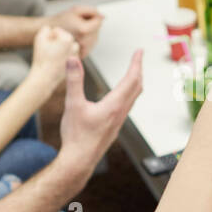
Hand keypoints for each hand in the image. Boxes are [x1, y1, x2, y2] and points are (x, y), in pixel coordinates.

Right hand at [28, 24, 77, 88]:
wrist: (45, 78)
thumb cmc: (42, 58)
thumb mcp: (39, 38)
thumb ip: (45, 29)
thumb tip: (50, 30)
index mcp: (68, 39)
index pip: (57, 31)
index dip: (49, 37)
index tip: (45, 45)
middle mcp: (75, 47)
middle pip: (64, 39)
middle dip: (57, 42)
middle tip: (48, 50)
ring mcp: (76, 57)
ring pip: (68, 48)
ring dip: (61, 50)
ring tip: (52, 56)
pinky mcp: (75, 66)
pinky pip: (69, 58)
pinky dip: (64, 59)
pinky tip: (56, 63)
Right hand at [49, 5, 103, 57]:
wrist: (50, 33)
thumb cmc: (62, 20)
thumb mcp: (76, 10)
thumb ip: (92, 11)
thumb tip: (103, 17)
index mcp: (84, 30)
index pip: (99, 21)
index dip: (91, 16)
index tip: (81, 17)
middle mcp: (85, 42)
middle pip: (97, 30)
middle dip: (91, 25)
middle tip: (77, 23)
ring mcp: (84, 49)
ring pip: (95, 38)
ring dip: (89, 33)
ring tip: (76, 30)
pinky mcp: (82, 55)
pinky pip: (91, 45)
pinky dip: (87, 40)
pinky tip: (77, 37)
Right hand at [58, 51, 142, 174]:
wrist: (79, 161)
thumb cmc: (76, 136)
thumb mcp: (72, 105)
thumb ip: (74, 81)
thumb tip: (72, 59)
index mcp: (114, 105)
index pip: (131, 79)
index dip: (136, 63)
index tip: (140, 51)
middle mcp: (120, 112)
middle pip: (136, 87)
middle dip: (138, 70)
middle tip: (138, 58)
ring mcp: (118, 121)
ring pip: (133, 98)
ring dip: (135, 83)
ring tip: (134, 73)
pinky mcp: (114, 127)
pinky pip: (127, 107)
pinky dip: (129, 95)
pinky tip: (121, 97)